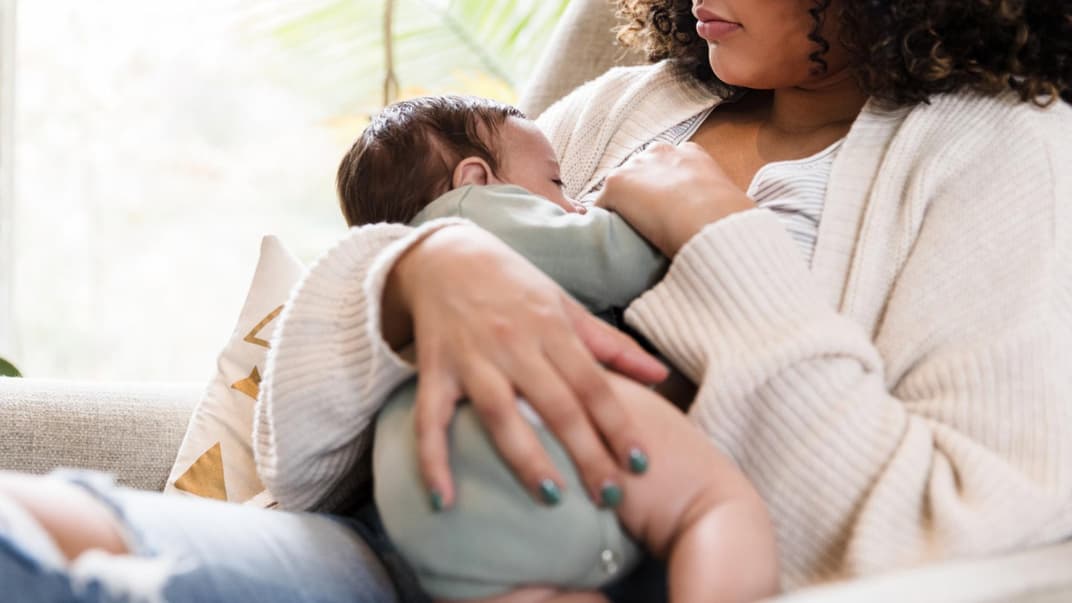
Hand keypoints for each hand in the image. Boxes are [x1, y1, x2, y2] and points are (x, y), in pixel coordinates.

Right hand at [386, 224, 668, 508]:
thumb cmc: (513, 285)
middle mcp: (514, 344)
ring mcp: (471, 359)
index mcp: (551, 328)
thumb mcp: (565, 306)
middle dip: (586, 454)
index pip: (593, 384)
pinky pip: (430, 420)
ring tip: (553, 499)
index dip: (619, 425)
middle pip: (556, 405)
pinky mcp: (433, 371)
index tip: (640, 464)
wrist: (443, 256)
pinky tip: (443, 501)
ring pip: (500, 415)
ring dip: (526, 459)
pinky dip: (432, 460)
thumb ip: (612, 346)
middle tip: (609, 497)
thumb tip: (661, 376)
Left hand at [594, 142, 753, 256]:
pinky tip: (607, 241)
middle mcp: (661, 152)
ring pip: (619, 190)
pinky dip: (601, 223)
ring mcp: (636, 166)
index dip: (664, 192)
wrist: (712, 222)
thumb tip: (720, 225)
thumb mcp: (729, 202)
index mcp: (692, 153)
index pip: (666, 167)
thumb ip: (715, 203)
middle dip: (640, 196)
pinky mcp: (616, 184)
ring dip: (621, 209)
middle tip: (646, 225)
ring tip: (627, 236)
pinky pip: (599, 207)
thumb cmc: (730, 220)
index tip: (666, 212)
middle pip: (639, 174)